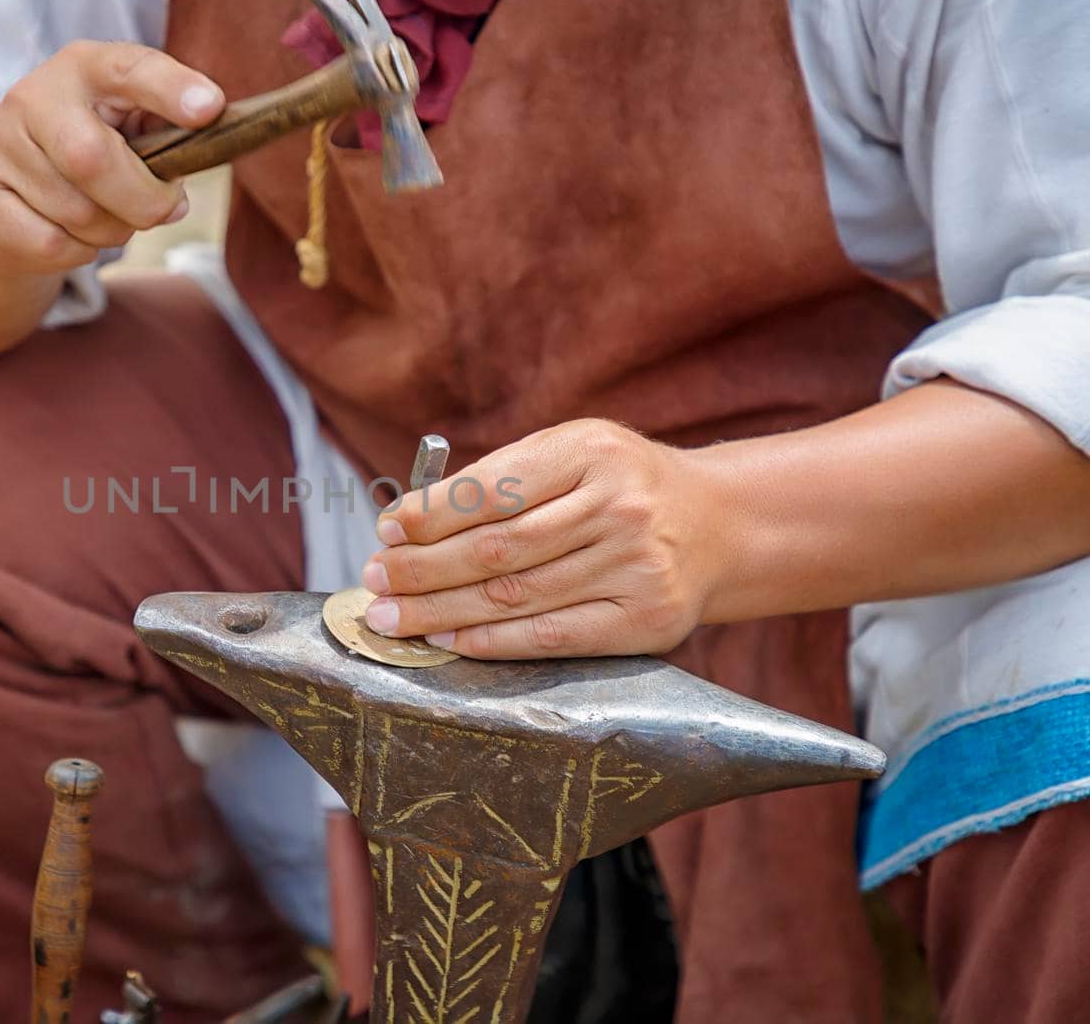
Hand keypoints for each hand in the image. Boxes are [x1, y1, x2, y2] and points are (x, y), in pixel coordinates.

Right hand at [0, 41, 223, 273]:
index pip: (128, 68)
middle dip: (143, 200)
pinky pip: (49, 244)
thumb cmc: (89, 154)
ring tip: (107, 217)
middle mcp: (31, 95)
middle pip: (93, 160)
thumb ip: (165, 145)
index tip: (208, 109)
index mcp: (84, 67)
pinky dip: (77, 252)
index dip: (170, 88)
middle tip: (163, 209)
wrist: (6, 190)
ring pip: (77, 214)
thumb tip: (174, 197)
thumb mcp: (130, 131)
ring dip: (112, 232)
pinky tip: (71, 234)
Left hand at [360, 420, 725, 658]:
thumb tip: (410, 522)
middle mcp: (617, 507)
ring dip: (441, 611)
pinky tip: (448, 639)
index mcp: (590, 452)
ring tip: (393, 617)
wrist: (719, 524)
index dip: (431, 515)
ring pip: (515, 597)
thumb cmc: (620, 485)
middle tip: (375, 581)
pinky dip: (491, 641)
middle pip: (496, 549)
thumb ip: (504, 478)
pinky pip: (552, 636)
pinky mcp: (645, 620)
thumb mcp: (573, 452)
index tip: (386, 529)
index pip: (492, 490)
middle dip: (422, 569)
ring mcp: (635, 567)